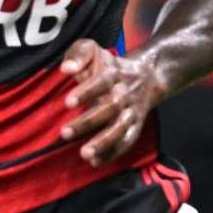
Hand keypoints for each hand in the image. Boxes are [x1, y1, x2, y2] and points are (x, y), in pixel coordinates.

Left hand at [59, 40, 160, 166]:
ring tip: (85, 154)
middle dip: (88, 122)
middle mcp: (124, 94)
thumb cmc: (107, 63)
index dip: (86, 92)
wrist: (147, 74)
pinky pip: (127, 141)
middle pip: (109, 109)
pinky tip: (95, 163)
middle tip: (65, 133)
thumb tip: (67, 68)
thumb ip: (79, 53)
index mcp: (113, 73)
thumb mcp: (93, 49)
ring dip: (103, 143)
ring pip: (121, 129)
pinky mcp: (135, 125)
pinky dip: (113, 153)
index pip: (101, 82)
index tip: (68, 102)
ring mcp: (131, 111)